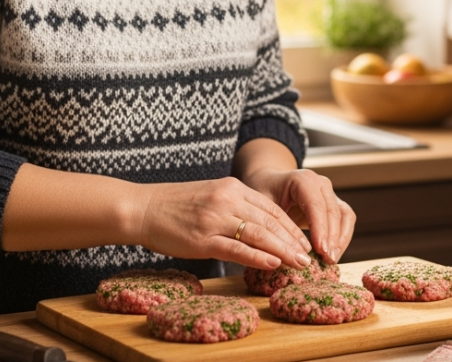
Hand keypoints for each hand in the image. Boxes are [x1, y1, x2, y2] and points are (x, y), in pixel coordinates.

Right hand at [133, 177, 313, 270]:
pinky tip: (273, 264)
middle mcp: (228, 200)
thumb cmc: (175, 206)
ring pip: (259, 234)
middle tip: (310, 257)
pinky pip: (236, 248)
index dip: (292, 227)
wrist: (142, 207)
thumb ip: (236, 208)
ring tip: (300, 263)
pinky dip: (258, 257)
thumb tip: (261, 228)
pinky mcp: (203, 239)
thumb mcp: (211, 197)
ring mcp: (215, 219)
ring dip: (283, 250)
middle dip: (294, 240)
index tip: (305, 242)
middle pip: (271, 221)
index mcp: (233, 188)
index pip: (272, 208)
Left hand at [243, 167, 355, 264]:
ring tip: (331, 260)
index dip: (320, 227)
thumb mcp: (261, 206)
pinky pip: (345, 220)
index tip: (320, 249)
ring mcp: (330, 193)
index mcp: (302, 180)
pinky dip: (342, 238)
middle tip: (327, 259)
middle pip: (333, 211)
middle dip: (332, 237)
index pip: (315, 204)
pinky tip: (333, 255)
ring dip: (341, 239)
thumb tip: (276, 254)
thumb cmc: (264, 193)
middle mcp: (320, 184)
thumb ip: (269, 225)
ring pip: (344, 215)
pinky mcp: (334, 205)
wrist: (271, 183)